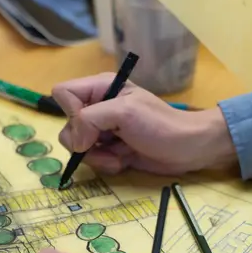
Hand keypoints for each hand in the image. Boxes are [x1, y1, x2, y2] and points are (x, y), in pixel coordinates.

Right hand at [54, 73, 237, 175]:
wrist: (190, 148)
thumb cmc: (160, 124)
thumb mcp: (124, 112)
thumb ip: (90, 119)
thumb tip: (74, 142)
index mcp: (100, 88)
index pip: (62, 93)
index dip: (70, 112)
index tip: (90, 125)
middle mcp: (97, 107)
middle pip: (67, 126)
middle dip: (85, 141)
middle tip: (108, 142)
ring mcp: (103, 130)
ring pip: (77, 147)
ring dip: (98, 157)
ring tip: (120, 155)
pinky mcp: (110, 150)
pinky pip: (92, 160)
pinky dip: (106, 164)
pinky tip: (124, 161)